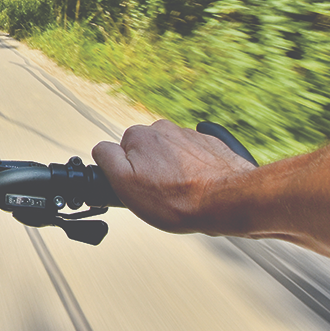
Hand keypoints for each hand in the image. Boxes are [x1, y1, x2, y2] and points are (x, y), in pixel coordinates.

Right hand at [92, 120, 256, 234]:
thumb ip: (106, 159)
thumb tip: (101, 148)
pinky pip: (194, 157)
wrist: (228, 201)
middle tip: (159, 194)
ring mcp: (190, 135)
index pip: (119, 152)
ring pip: (170, 155)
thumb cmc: (178, 199)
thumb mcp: (124, 184)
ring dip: (172, 171)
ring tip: (181, 193)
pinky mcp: (212, 145)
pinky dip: (194, 170)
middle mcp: (164, 129)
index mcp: (140, 135)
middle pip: (146, 152)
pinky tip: (198, 187)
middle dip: (150, 170)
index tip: (137, 187)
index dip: (125, 173)